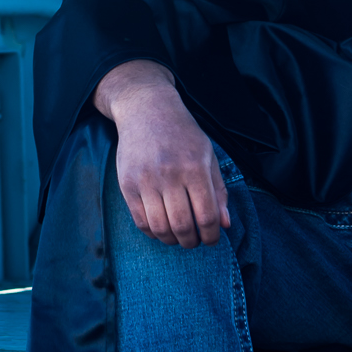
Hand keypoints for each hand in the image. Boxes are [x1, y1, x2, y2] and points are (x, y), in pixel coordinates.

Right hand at [94, 61, 230, 248]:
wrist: (147, 110)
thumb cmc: (183, 134)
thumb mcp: (208, 156)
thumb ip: (218, 191)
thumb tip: (224, 225)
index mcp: (195, 168)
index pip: (206, 216)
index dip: (211, 235)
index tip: (211, 239)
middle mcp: (170, 175)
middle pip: (182, 226)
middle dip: (192, 241)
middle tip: (194, 240)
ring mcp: (146, 180)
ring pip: (160, 228)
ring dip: (172, 240)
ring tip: (178, 236)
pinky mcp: (127, 184)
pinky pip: (140, 221)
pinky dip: (152, 232)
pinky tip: (161, 227)